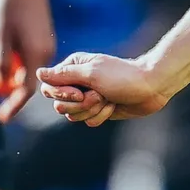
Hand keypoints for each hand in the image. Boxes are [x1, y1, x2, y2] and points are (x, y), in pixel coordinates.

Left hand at [0, 0, 55, 123]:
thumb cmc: (9, 6)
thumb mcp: (0, 35)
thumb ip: (1, 62)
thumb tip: (0, 86)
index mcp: (37, 54)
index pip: (26, 89)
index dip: (13, 105)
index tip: (2, 119)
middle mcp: (47, 53)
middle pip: (29, 82)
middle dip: (12, 93)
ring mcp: (47, 46)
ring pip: (30, 71)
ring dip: (14, 77)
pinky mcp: (44, 40)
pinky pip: (32, 61)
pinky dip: (19, 66)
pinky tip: (7, 55)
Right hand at [37, 50, 171, 127]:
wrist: (150, 87)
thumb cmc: (122, 76)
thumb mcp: (91, 73)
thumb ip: (63, 75)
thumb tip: (38, 73)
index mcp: (72, 68)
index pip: (49, 87)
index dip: (61, 94)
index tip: (79, 92)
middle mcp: (76, 82)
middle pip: (59, 105)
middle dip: (80, 104)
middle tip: (99, 95)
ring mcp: (86, 97)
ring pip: (73, 116)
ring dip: (92, 110)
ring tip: (107, 99)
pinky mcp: (97, 110)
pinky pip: (88, 121)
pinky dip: (101, 115)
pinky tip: (113, 106)